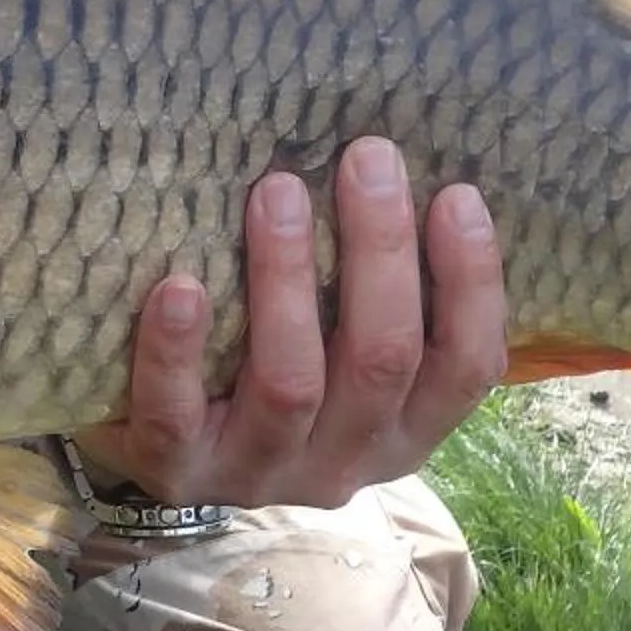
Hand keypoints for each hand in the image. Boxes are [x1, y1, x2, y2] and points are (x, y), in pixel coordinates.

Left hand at [74, 137, 507, 510]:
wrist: (159, 457)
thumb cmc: (264, 370)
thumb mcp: (338, 351)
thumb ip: (370, 293)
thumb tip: (393, 170)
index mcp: (401, 431)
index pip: (464, 367)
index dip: (471, 284)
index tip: (457, 194)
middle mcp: (342, 461)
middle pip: (381, 361)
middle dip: (380, 252)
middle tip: (366, 158)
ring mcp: (258, 473)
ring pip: (289, 383)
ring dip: (287, 279)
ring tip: (277, 192)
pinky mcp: (177, 470)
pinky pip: (176, 415)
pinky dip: (177, 349)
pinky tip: (179, 287)